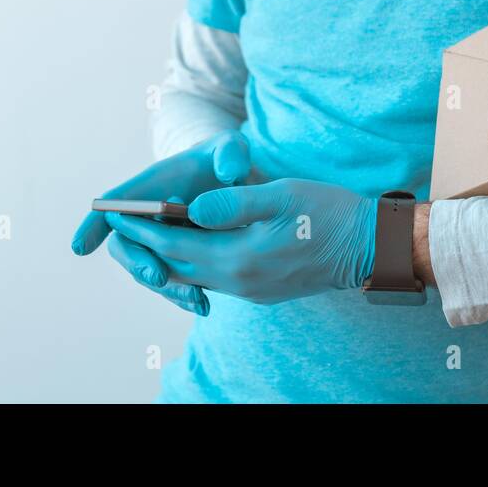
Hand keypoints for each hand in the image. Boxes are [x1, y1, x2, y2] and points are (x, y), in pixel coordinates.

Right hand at [71, 131, 253, 315]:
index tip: (79, 248)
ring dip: (165, 286)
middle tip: (159, 277)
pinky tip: (203, 305)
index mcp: (151, 186)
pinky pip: (171, 280)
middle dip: (138, 262)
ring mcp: (160, 240)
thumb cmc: (223, 157)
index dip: (93, 224)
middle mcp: (148, 216)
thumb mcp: (230, 147)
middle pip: (126, 243)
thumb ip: (229, 152)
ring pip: (147, 268)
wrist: (230, 179)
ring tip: (194, 298)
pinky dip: (182, 294)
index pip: (115, 202)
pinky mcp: (178, 258)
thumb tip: (229, 172)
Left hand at [105, 179, 377, 306]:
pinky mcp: (262, 290)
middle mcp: (240, 281)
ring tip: (150, 232)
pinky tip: (192, 246)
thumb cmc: (329, 213)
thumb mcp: (281, 195)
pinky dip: (194, 262)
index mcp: (240, 258)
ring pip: (195, 275)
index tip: (118, 213)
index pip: (176, 244)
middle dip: (148, 245)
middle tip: (123, 223)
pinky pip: (215, 279)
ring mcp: (252, 290)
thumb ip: (233, 204)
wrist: (369, 248)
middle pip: (178, 266)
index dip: (144, 228)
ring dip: (170, 256)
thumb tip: (191, 209)